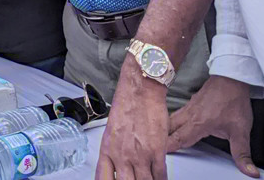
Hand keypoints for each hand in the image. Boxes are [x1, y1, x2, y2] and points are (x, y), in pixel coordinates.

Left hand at [96, 62, 170, 179]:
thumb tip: (118, 165)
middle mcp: (121, 155)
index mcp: (108, 150)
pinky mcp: (156, 151)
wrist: (140, 92)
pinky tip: (160, 179)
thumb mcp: (112, 132)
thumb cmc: (126, 106)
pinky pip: (160, 175)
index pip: (103, 178)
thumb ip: (115, 151)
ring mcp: (139, 155)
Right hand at [168, 76, 258, 176]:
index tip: (159, 156)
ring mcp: (187, 108)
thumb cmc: (234, 102)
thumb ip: (242, 153)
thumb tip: (251, 172)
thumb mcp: (241, 131)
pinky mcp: (190, 103)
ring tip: (159, 140)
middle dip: (161, 140)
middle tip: (156, 150)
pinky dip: (169, 122)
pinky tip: (172, 126)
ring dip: (164, 130)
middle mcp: (188, 116)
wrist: (231, 78)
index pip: (178, 139)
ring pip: (169, 121)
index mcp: (198, 125)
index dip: (168, 148)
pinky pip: (175, 114)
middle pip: (168, 130)